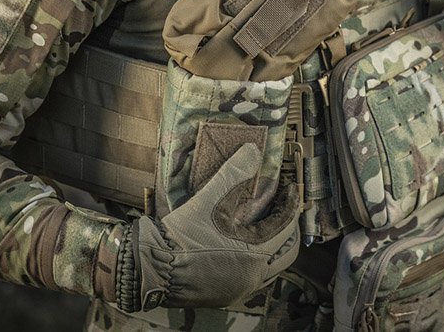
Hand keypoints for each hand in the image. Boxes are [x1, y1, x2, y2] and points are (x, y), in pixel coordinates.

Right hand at [116, 143, 300, 311]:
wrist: (153, 268)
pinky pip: (255, 275)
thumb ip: (233, 174)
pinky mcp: (227, 294)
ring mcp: (241, 288)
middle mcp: (253, 276)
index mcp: (254, 254)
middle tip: (283, 206)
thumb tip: (253, 150)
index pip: (286, 226)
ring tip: (266, 222)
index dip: (291, 204)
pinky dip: (259, 258)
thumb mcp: (209, 200)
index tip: (291, 188)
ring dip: (275, 244)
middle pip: (287, 250)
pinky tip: (245, 242)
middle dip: (288, 227)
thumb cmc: (182, 237)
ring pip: (273, 265)